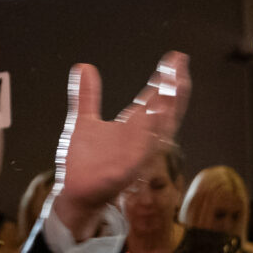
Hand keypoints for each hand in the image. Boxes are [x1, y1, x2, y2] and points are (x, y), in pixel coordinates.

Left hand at [51, 52, 190, 239]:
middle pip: (165, 111)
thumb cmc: (83, 163)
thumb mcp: (83, 121)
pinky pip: (143, 152)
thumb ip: (87, 95)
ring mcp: (136, 156)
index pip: (156, 99)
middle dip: (174, 89)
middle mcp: (139, 140)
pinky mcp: (126, 171)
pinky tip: (153, 116)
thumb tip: (83, 66)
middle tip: (179, 66)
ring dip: (168, 108)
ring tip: (175, 84)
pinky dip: (150, 136)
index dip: (167, 79)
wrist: (73, 194)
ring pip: (159, 130)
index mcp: (133, 127)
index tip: (176, 58)